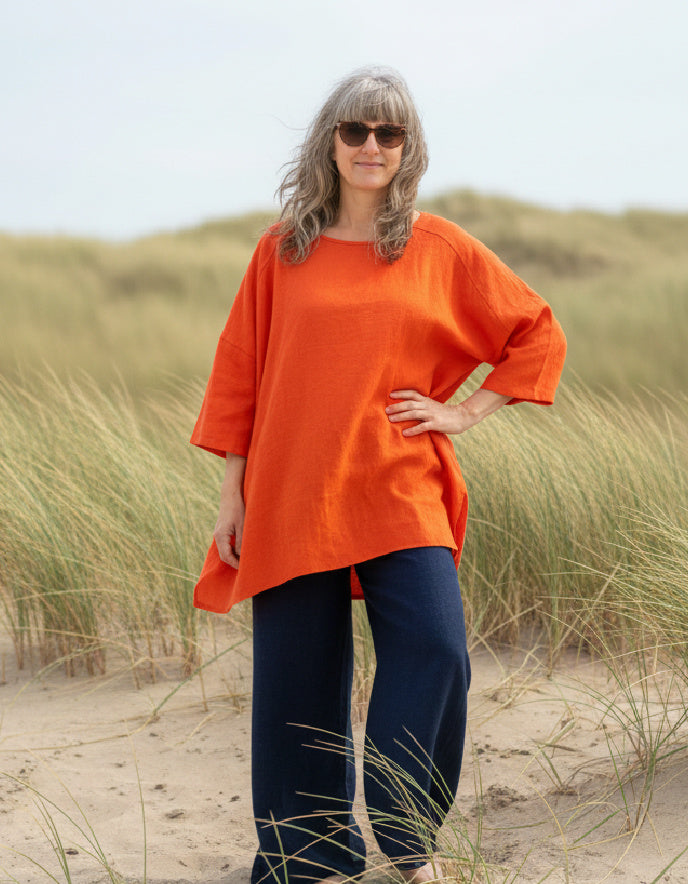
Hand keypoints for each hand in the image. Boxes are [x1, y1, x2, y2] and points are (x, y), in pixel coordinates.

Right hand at [214, 489, 244, 567]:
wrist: (231, 495)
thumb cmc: (237, 509)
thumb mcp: (242, 526)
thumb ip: (241, 542)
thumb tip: (242, 557)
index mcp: (221, 536)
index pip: (226, 556)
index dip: (236, 564)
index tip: (245, 568)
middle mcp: (217, 536)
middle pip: (224, 556)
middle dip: (234, 562)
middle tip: (246, 566)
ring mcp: (219, 534)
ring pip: (225, 550)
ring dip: (233, 556)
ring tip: (245, 560)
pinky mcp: (222, 531)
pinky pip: (225, 545)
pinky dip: (232, 550)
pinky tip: (241, 550)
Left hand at [386, 388, 510, 436]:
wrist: (463, 416)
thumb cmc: (446, 413)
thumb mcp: (433, 406)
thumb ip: (423, 407)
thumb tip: (410, 409)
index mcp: (427, 401)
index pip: (412, 394)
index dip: (401, 393)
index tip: (390, 394)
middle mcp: (428, 406)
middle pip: (409, 403)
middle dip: (397, 406)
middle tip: (386, 410)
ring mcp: (431, 415)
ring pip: (413, 413)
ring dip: (401, 416)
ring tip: (390, 419)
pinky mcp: (436, 424)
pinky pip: (422, 427)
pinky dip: (413, 430)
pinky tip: (405, 433)